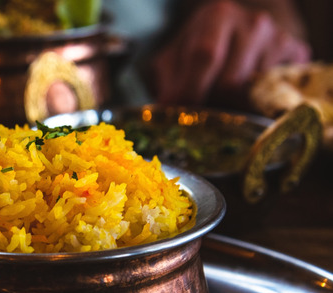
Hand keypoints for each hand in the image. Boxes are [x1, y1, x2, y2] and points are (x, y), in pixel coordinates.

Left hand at [150, 0, 309, 106]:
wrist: (243, 34)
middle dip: (211, 101)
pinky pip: (272, 93)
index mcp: (217, 15)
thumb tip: (166, 106)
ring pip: (250, 91)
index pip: (205, 55)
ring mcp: (277, 38)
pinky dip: (254, 101)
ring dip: (231, 104)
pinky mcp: (295, 55)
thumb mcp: (176, 58)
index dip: (192, 88)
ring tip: (221, 96)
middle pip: (230, 80)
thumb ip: (168, 79)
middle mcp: (252, 22)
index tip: (182, 108)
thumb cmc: (202, 47)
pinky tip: (244, 93)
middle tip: (202, 106)